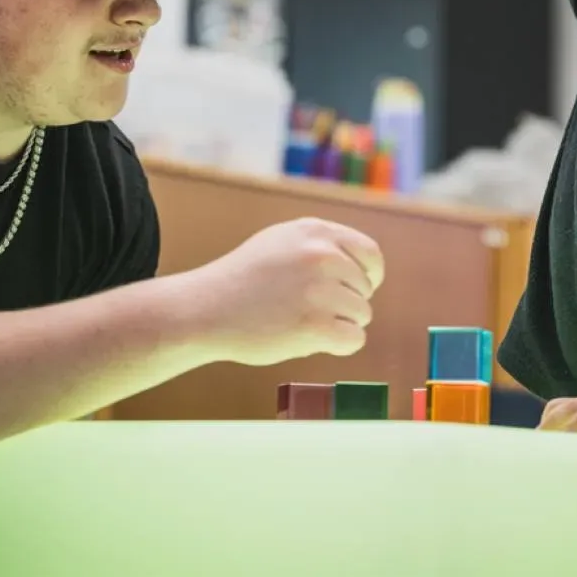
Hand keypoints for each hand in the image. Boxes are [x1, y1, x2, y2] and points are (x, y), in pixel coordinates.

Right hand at [184, 217, 384, 366]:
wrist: (205, 309)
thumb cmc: (243, 279)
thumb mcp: (281, 242)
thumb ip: (320, 245)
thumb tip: (364, 264)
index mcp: (316, 232)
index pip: (370, 255)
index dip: (369, 276)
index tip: (357, 289)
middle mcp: (321, 255)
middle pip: (365, 289)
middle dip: (346, 303)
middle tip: (311, 311)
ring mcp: (319, 290)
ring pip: (362, 315)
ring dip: (339, 324)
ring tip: (305, 323)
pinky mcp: (315, 325)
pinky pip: (354, 339)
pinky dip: (339, 345)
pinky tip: (315, 341)